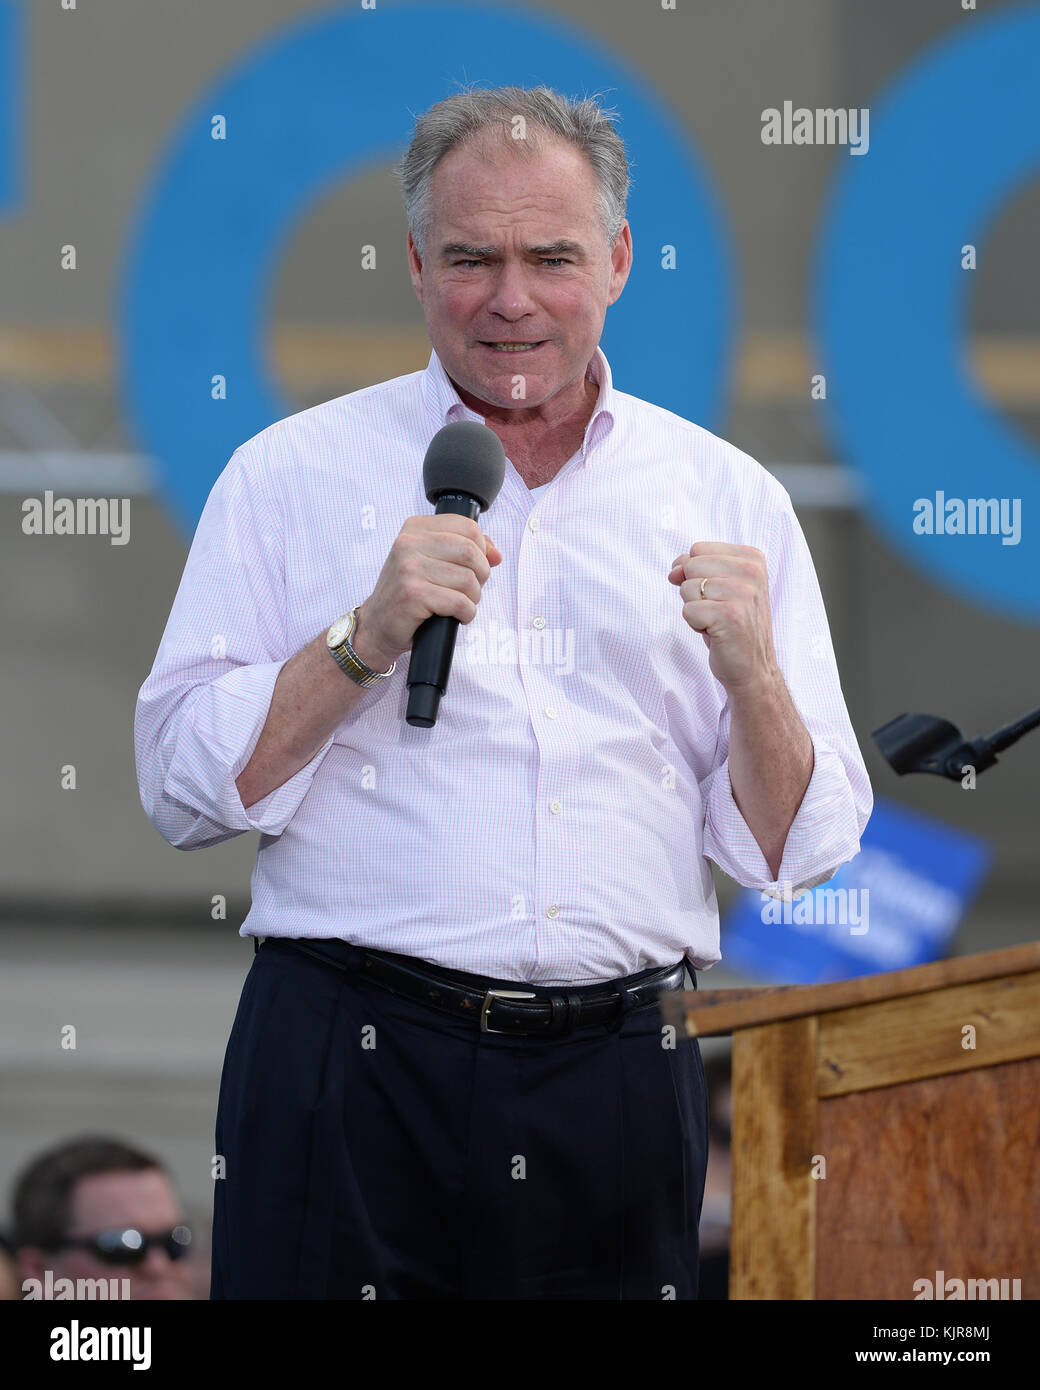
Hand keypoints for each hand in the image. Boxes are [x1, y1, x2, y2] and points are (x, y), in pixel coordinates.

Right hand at [354, 515, 502, 667]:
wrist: (377, 624)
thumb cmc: (408, 593)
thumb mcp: (431, 561)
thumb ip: (464, 550)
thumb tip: (495, 554)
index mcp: (415, 528)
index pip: (468, 527)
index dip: (481, 550)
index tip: (474, 567)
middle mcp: (408, 543)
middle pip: (470, 551)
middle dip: (481, 575)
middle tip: (471, 589)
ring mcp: (408, 568)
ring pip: (468, 579)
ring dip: (473, 598)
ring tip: (460, 604)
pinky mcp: (413, 593)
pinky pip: (459, 602)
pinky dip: (466, 613)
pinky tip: (456, 616)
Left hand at [668, 541, 778, 693]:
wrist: (753, 668)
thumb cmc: (733, 625)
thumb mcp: (719, 587)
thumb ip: (695, 568)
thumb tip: (674, 568)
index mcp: (752, 558)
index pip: (697, 549)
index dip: (697, 574)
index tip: (719, 594)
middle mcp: (751, 571)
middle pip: (690, 566)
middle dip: (694, 592)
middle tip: (718, 611)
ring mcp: (743, 593)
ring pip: (687, 589)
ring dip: (696, 610)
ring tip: (718, 622)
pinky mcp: (730, 615)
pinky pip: (687, 611)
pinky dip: (695, 625)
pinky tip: (716, 633)